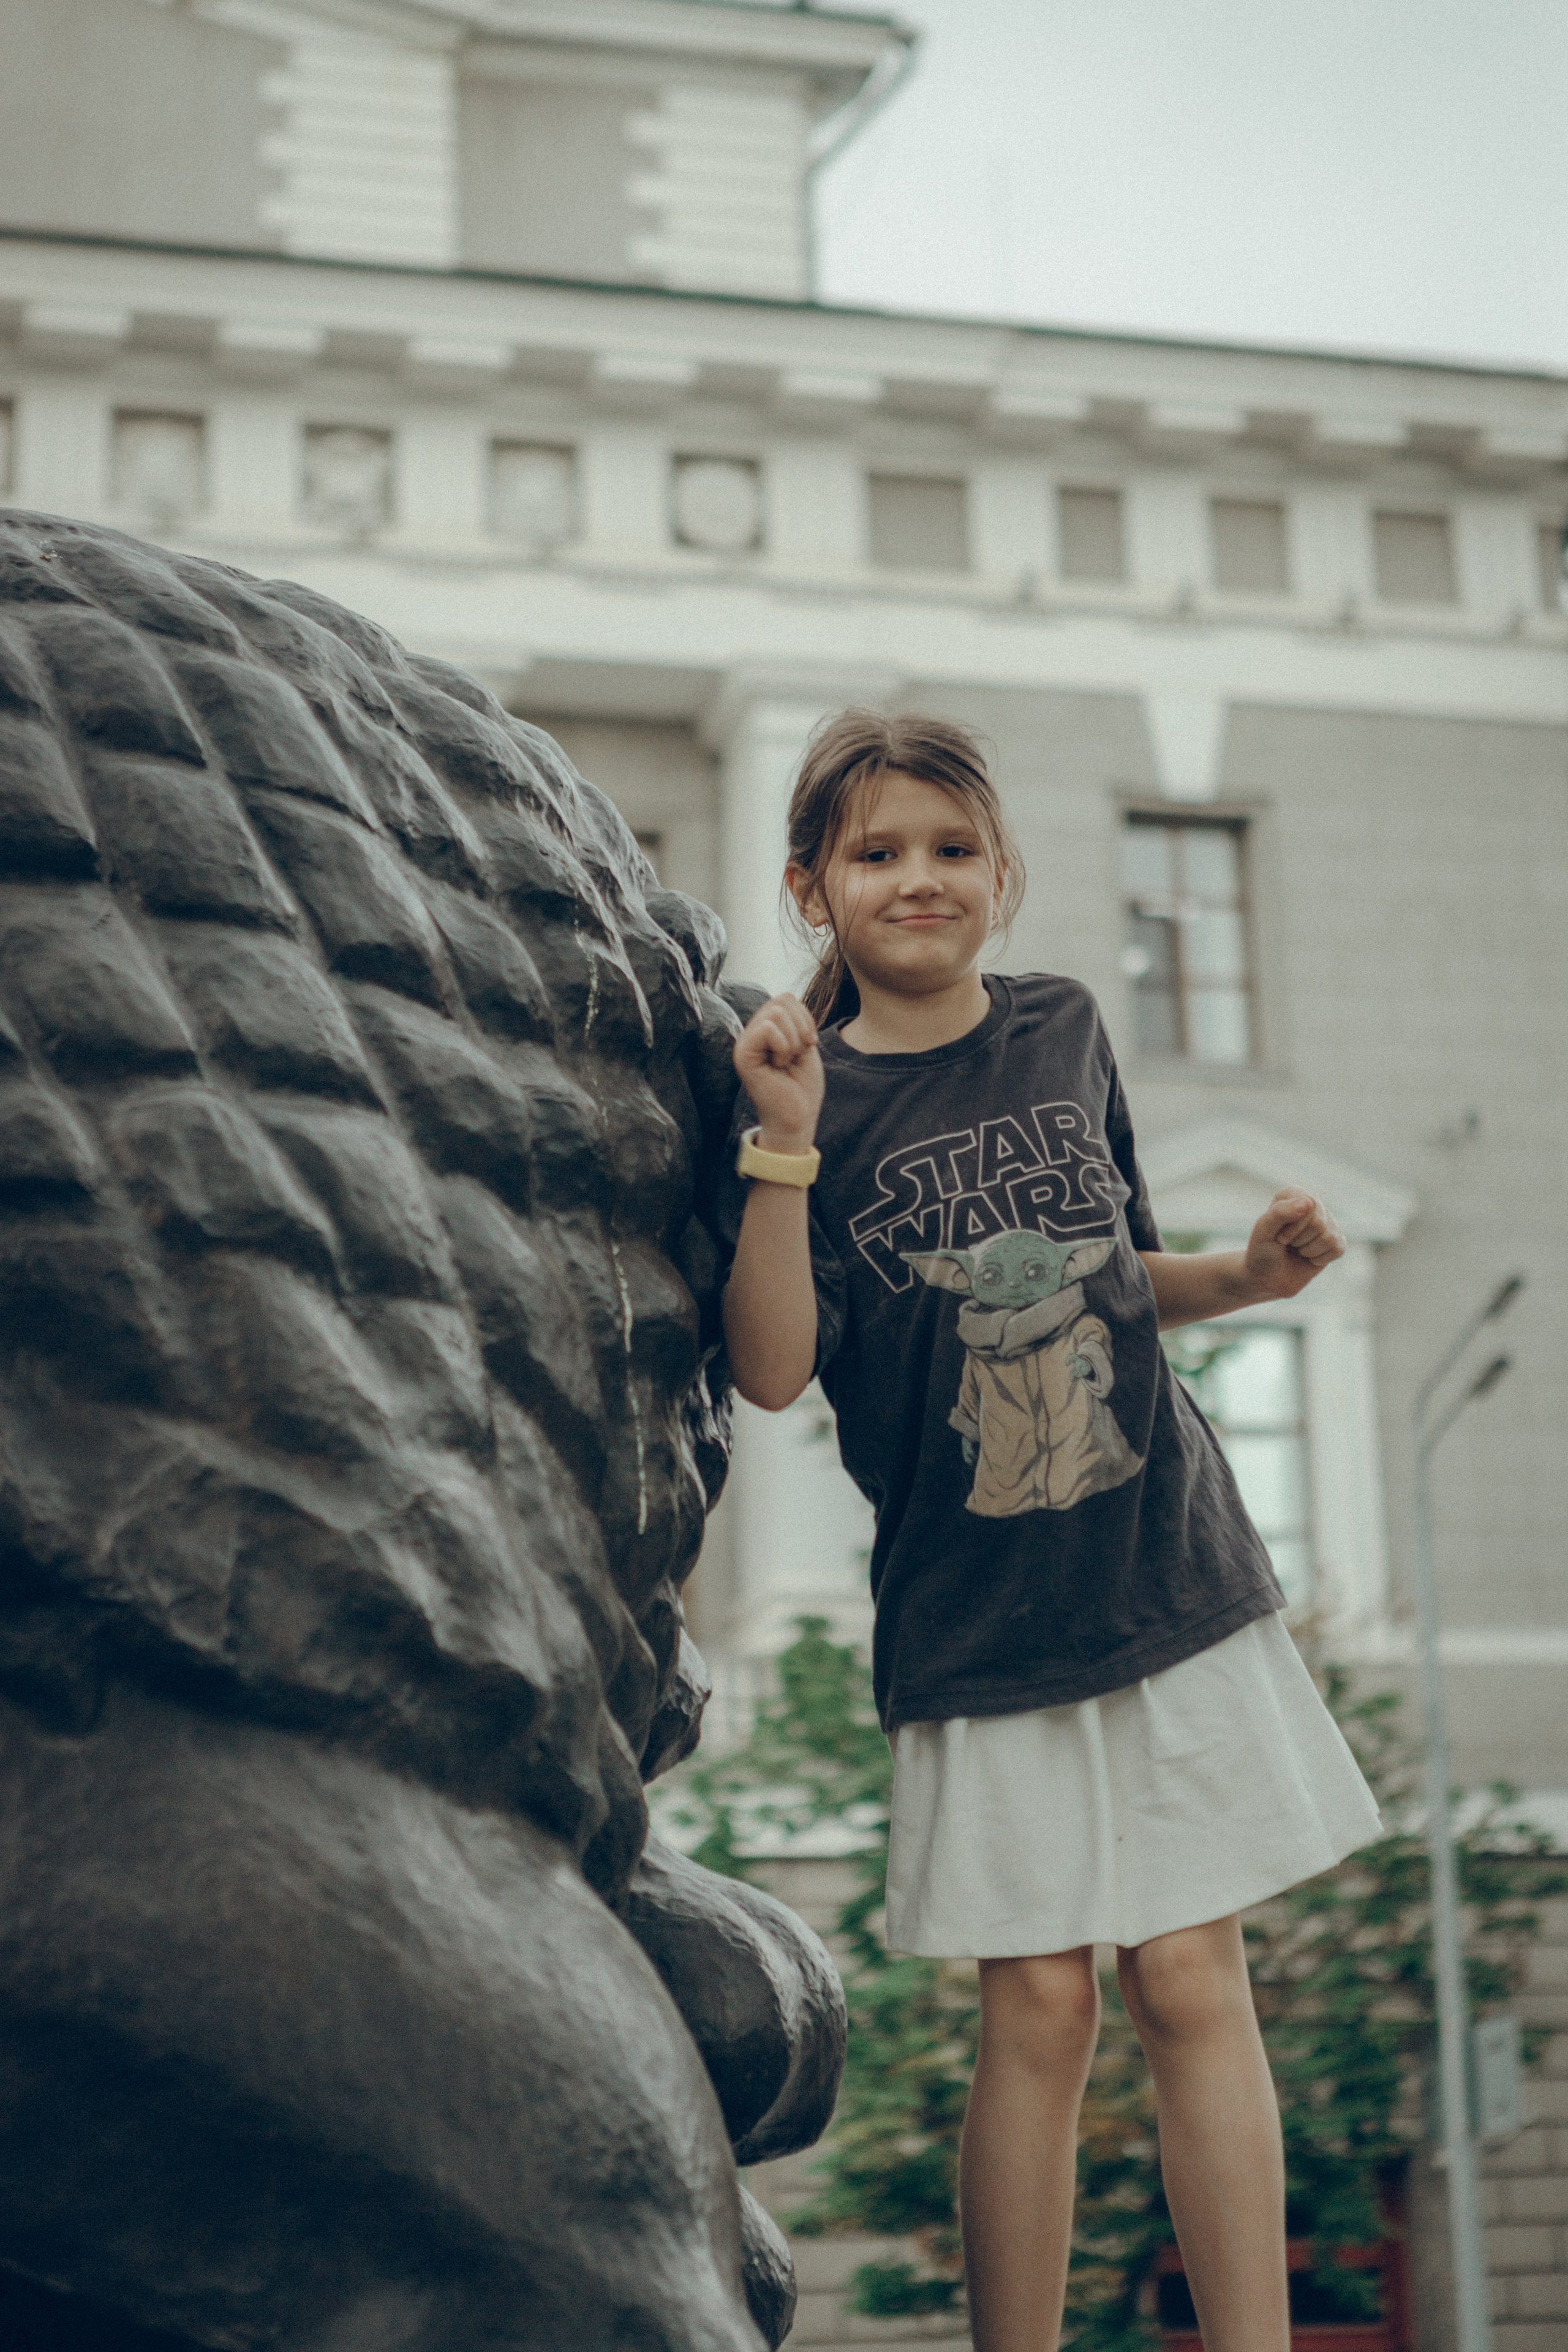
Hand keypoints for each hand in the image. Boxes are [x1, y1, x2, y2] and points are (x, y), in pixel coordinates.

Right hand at [732, 992, 823, 1152]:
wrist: (797, 1117)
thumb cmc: (802, 1086)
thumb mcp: (804, 1044)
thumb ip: (794, 1020)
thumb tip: (787, 999)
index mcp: (765, 1029)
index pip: (786, 998)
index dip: (805, 1017)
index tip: (808, 1044)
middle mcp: (751, 1033)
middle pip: (782, 1000)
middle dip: (801, 1027)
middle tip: (798, 1054)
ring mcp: (745, 1043)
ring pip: (776, 1012)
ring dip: (793, 1039)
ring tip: (787, 1061)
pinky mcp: (743, 1055)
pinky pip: (769, 1029)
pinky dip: (784, 1046)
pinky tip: (779, 1065)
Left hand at [1243, 1189, 1344, 1299]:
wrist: (1267, 1278)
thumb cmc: (1262, 1251)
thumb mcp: (1263, 1231)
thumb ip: (1280, 1212)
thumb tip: (1308, 1202)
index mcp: (1293, 1194)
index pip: (1307, 1206)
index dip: (1293, 1228)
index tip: (1279, 1237)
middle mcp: (1313, 1203)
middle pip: (1319, 1223)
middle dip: (1299, 1240)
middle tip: (1287, 1244)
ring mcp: (1327, 1221)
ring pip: (1329, 1237)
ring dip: (1308, 1251)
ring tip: (1297, 1249)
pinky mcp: (1336, 1240)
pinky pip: (1338, 1248)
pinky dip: (1319, 1259)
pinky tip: (1308, 1256)